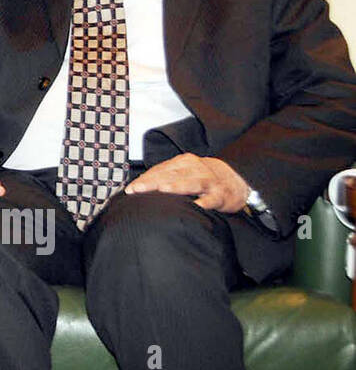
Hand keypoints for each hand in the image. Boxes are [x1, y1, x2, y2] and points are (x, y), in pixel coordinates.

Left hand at [124, 153, 249, 212]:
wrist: (237, 180)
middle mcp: (195, 169)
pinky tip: (196, 206)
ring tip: (162, 190)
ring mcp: (209, 181)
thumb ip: (165, 177)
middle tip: (137, 189)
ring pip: (191, 182)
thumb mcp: (184, 173)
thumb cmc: (203, 178)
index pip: (161, 170)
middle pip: (171, 174)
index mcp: (184, 163)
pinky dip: (205, 201)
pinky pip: (212, 198)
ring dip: (177, 186)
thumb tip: (137, 187)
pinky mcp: (222, 195)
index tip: (130, 189)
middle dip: (153, 182)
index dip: (145, 179)